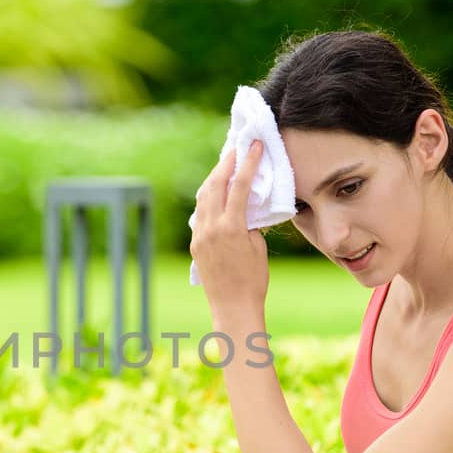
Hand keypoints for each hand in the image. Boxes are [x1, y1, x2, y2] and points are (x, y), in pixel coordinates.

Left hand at [190, 139, 269, 319]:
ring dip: (214, 178)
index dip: (248, 162)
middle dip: (226, 163)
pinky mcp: (195, 244)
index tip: (254, 144)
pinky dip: (208, 197)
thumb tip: (243, 207)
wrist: (233, 307)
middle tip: (236, 148)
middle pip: (215, 184)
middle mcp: (211, 228)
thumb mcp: (257, 247)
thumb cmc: (253, 280)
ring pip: (202, 196)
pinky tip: (215, 192)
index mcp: (231, 227)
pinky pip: (199, 213)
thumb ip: (249, 223)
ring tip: (225, 165)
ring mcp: (200, 235)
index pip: (239, 185)